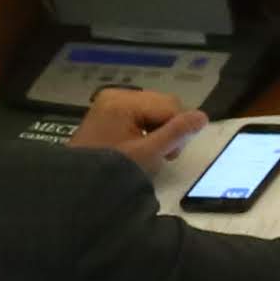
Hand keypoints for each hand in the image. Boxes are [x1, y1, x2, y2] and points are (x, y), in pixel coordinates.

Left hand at [70, 85, 205, 172]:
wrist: (77, 185)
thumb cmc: (111, 170)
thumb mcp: (148, 153)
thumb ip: (176, 133)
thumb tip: (202, 116)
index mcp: (123, 101)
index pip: (170, 105)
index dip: (178, 129)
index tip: (170, 154)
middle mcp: (116, 95)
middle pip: (162, 104)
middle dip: (168, 128)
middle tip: (162, 154)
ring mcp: (110, 103)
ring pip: (154, 109)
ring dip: (158, 129)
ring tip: (149, 152)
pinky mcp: (108, 112)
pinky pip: (139, 114)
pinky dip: (145, 129)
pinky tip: (139, 146)